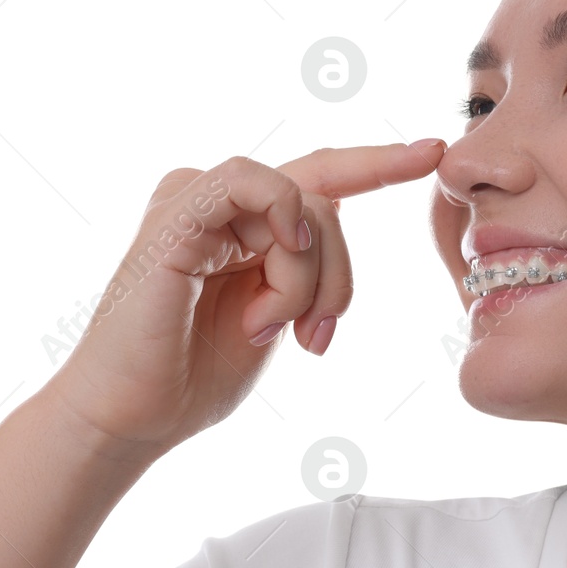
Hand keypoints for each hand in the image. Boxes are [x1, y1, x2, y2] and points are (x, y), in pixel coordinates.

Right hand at [40, 142, 445, 462]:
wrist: (132, 417)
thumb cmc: (195, 376)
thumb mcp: (279, 317)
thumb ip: (308, 272)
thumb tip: (327, 235)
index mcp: (248, 227)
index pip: (324, 179)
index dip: (380, 164)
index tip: (435, 150)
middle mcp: (222, 204)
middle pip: (328, 205)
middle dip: (339, 280)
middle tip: (316, 339)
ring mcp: (196, 202)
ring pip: (304, 204)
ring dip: (307, 278)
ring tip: (271, 328)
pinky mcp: (176, 212)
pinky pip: (253, 184)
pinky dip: (282, 224)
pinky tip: (275, 260)